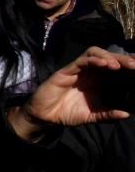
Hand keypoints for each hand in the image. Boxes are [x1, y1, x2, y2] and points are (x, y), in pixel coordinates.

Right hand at [8, 47, 134, 139]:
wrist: (45, 116)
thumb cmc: (68, 113)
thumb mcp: (92, 117)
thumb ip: (108, 115)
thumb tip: (127, 114)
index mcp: (101, 81)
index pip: (119, 70)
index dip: (130, 69)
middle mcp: (92, 72)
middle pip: (111, 58)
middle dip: (125, 60)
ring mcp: (80, 69)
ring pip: (98, 54)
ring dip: (111, 57)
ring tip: (121, 66)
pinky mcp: (68, 70)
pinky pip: (82, 60)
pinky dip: (94, 59)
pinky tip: (105, 65)